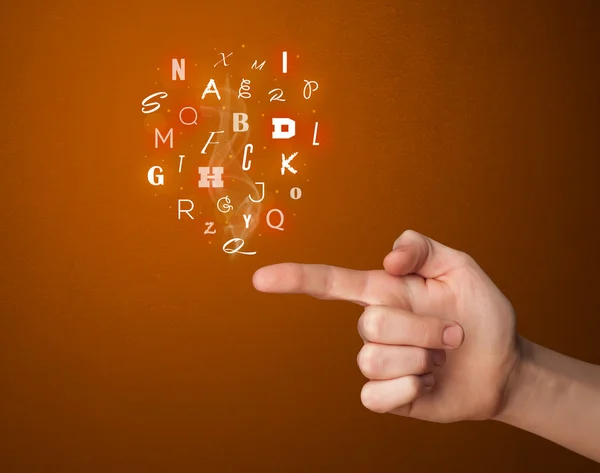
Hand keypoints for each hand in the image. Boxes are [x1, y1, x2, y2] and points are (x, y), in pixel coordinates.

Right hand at [252, 230, 519, 422]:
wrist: (502, 367)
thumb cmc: (480, 315)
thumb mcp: (460, 269)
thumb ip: (422, 248)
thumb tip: (386, 258)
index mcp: (384, 292)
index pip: (330, 283)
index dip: (295, 279)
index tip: (261, 279)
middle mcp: (374, 325)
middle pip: (369, 325)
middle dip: (421, 329)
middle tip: (452, 333)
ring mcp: (378, 362)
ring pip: (375, 360)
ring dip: (422, 358)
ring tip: (443, 355)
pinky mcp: (386, 396)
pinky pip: (376, 396)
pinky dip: (409, 389)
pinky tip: (427, 383)